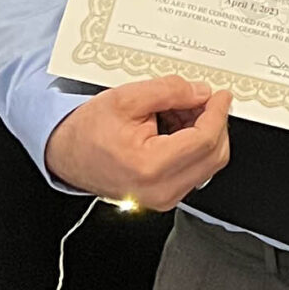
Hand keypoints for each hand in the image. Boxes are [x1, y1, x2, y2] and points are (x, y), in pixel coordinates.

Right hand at [43, 75, 232, 210]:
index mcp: (150, 167)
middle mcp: (161, 190)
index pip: (205, 139)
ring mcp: (165, 198)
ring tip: (180, 111)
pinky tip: (176, 127)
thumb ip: (169, 91)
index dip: (218, 113)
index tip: (221, 95)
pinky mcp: (166, 197)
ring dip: (204, 133)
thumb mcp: (126, 99)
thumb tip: (201, 92)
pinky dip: (194, 146)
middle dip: (213, 122)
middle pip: (214, 154)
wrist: (67, 156)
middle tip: (203, 99)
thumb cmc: (87, 132)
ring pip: (208, 163)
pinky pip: (195, 170)